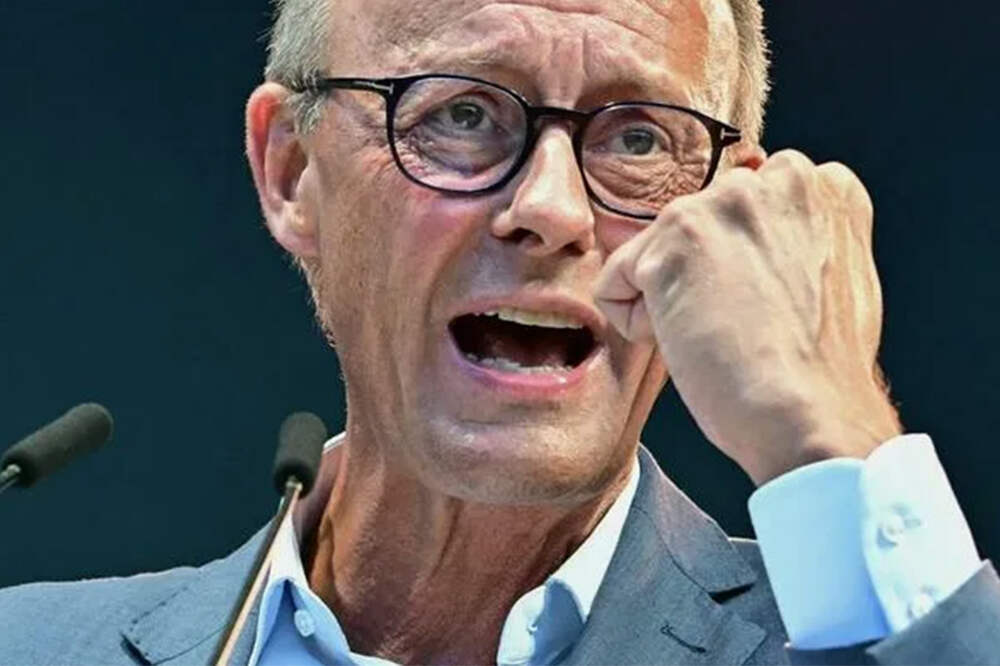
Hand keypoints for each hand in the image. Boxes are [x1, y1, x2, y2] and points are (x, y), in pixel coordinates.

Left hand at [595, 150, 901, 484]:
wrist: (810, 415)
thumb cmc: (817, 372)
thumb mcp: (829, 278)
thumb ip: (791, 238)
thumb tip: (738, 242)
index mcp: (822, 186)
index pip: (738, 213)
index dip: (739, 272)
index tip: (769, 309)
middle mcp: (780, 176)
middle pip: (692, 227)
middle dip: (701, 277)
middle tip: (745, 325)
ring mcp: (727, 201)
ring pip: (653, 252)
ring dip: (670, 299)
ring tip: (723, 334)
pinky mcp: (678, 235)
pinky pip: (615, 282)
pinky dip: (637, 323)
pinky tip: (689, 342)